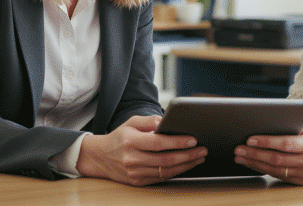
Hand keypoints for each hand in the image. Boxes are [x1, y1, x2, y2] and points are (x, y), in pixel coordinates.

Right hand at [77, 115, 206, 185]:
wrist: (100, 157)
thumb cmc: (119, 137)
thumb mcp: (131, 122)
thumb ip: (149, 120)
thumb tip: (166, 121)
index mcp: (131, 141)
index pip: (158, 143)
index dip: (177, 142)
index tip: (193, 140)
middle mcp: (132, 159)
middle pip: (165, 160)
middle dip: (188, 155)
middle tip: (202, 149)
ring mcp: (135, 173)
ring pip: (165, 171)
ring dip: (186, 165)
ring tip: (199, 158)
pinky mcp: (138, 182)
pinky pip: (161, 178)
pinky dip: (176, 172)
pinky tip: (186, 165)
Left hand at [234, 115, 302, 185]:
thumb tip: (284, 119)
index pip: (286, 144)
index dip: (267, 142)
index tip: (250, 138)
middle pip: (277, 159)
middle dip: (255, 154)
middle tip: (238, 148)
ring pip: (275, 170)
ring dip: (255, 163)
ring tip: (240, 157)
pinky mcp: (302, 182)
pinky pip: (279, 176)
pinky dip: (263, 170)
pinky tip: (252, 163)